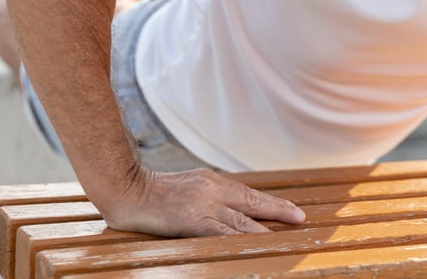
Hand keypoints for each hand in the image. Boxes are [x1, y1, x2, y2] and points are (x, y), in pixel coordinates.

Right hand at [98, 165, 305, 236]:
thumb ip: (208, 196)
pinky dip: (240, 239)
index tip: (292, 211)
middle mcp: (213, 190)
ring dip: (265, 230)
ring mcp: (203, 205)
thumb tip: (229, 209)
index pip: (248, 194)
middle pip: (253, 202)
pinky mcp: (192, 221)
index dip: (272, 204)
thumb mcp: (187, 187)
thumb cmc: (152, 192)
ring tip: (285, 236)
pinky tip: (255, 244)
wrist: (126, 189)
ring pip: (242, 220)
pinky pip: (222, 233)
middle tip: (300, 218)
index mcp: (212, 181)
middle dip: (279, 211)